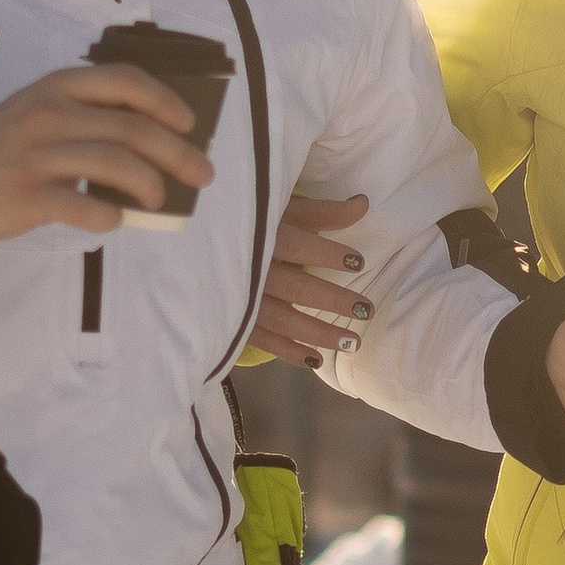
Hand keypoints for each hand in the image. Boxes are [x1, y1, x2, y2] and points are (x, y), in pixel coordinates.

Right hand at [0, 63, 211, 246]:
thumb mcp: (43, 108)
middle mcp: (51, 114)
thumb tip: (153, 140)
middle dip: (177, 153)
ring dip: (149, 184)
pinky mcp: (27, 196)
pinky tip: (115, 219)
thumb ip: (89, 114)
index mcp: (60, 87)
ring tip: (159, 200)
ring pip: (113, 163)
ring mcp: (38, 155)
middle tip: (201, 174)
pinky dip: (107, 214)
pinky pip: (80, 205)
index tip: (189, 123)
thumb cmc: (7, 144)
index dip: (165, 101)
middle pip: (131, 128)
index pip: (124, 81)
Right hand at [249, 188, 370, 365]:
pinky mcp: (235, 322)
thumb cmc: (247, 224)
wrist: (198, 247)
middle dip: (334, 301)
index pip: (299, 247)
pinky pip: (265, 340)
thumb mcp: (282, 210)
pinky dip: (290, 351)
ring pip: (285, 320)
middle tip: (366, 310)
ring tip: (351, 342)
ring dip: (320, 333)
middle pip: (298, 288)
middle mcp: (253, 271)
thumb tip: (363, 204)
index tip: (357, 263)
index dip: (329, 255)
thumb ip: (322, 212)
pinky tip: (316, 360)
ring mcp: (243, 300)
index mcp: (263, 237)